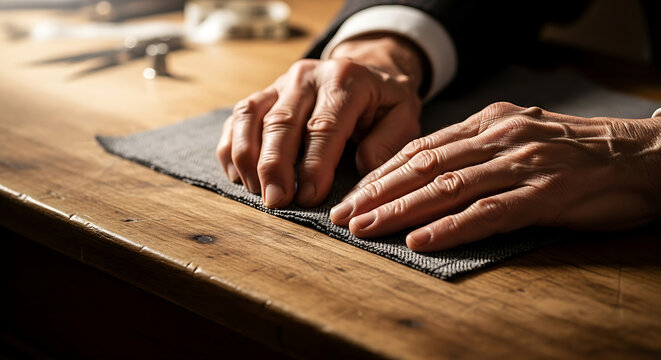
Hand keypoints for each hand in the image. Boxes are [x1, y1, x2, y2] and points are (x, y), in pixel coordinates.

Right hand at [216, 34, 426, 207]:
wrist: (365, 69)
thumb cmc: (384, 102)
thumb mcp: (404, 115)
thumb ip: (388, 142)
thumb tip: (363, 168)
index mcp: (345, 81)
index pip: (323, 126)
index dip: (313, 165)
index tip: (308, 197)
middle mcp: (307, 76)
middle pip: (281, 122)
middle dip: (275, 166)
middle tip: (275, 202)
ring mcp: (280, 82)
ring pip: (251, 116)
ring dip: (248, 157)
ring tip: (255, 191)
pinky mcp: (264, 93)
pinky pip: (238, 117)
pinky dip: (232, 146)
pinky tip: (237, 175)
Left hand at [330, 102, 660, 250]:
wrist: (640, 155)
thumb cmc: (574, 152)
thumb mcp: (518, 137)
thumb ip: (475, 150)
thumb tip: (428, 172)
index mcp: (488, 123)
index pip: (420, 149)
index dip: (381, 174)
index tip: (351, 196)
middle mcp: (499, 138)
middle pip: (424, 166)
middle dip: (378, 193)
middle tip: (344, 215)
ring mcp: (522, 164)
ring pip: (448, 187)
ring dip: (401, 209)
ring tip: (368, 228)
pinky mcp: (545, 194)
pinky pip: (490, 212)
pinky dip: (452, 226)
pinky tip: (422, 239)